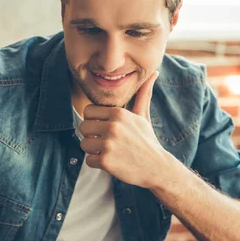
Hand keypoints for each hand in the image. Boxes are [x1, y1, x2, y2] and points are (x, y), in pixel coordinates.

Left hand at [79, 70, 168, 187]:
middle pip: (83, 127)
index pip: (88, 111)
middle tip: (105, 142)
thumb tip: (154, 72)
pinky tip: (111, 162)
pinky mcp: (105, 161)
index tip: (104, 129)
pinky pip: (88, 160)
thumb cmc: (147, 141)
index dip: (94, 121)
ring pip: (83, 144)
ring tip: (109, 152)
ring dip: (93, 150)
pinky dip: (97, 164)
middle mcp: (112, 126)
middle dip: (91, 136)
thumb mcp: (143, 116)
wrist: (157, 167)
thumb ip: (143, 94)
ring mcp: (108, 144)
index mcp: (118, 113)